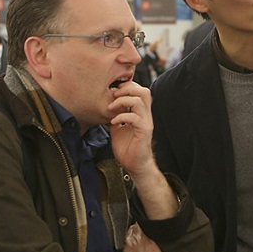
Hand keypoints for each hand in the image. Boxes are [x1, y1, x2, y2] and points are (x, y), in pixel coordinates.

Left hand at [109, 80, 180, 219]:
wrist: (134, 164)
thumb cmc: (128, 148)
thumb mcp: (117, 128)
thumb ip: (116, 117)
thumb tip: (106, 109)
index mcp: (141, 113)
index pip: (140, 91)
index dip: (128, 87)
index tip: (114, 92)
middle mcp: (146, 115)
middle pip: (144, 91)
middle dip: (127, 89)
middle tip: (114, 95)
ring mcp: (146, 123)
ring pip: (140, 101)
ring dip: (123, 101)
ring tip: (112, 108)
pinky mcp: (144, 131)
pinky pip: (135, 118)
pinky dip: (122, 116)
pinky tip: (113, 122)